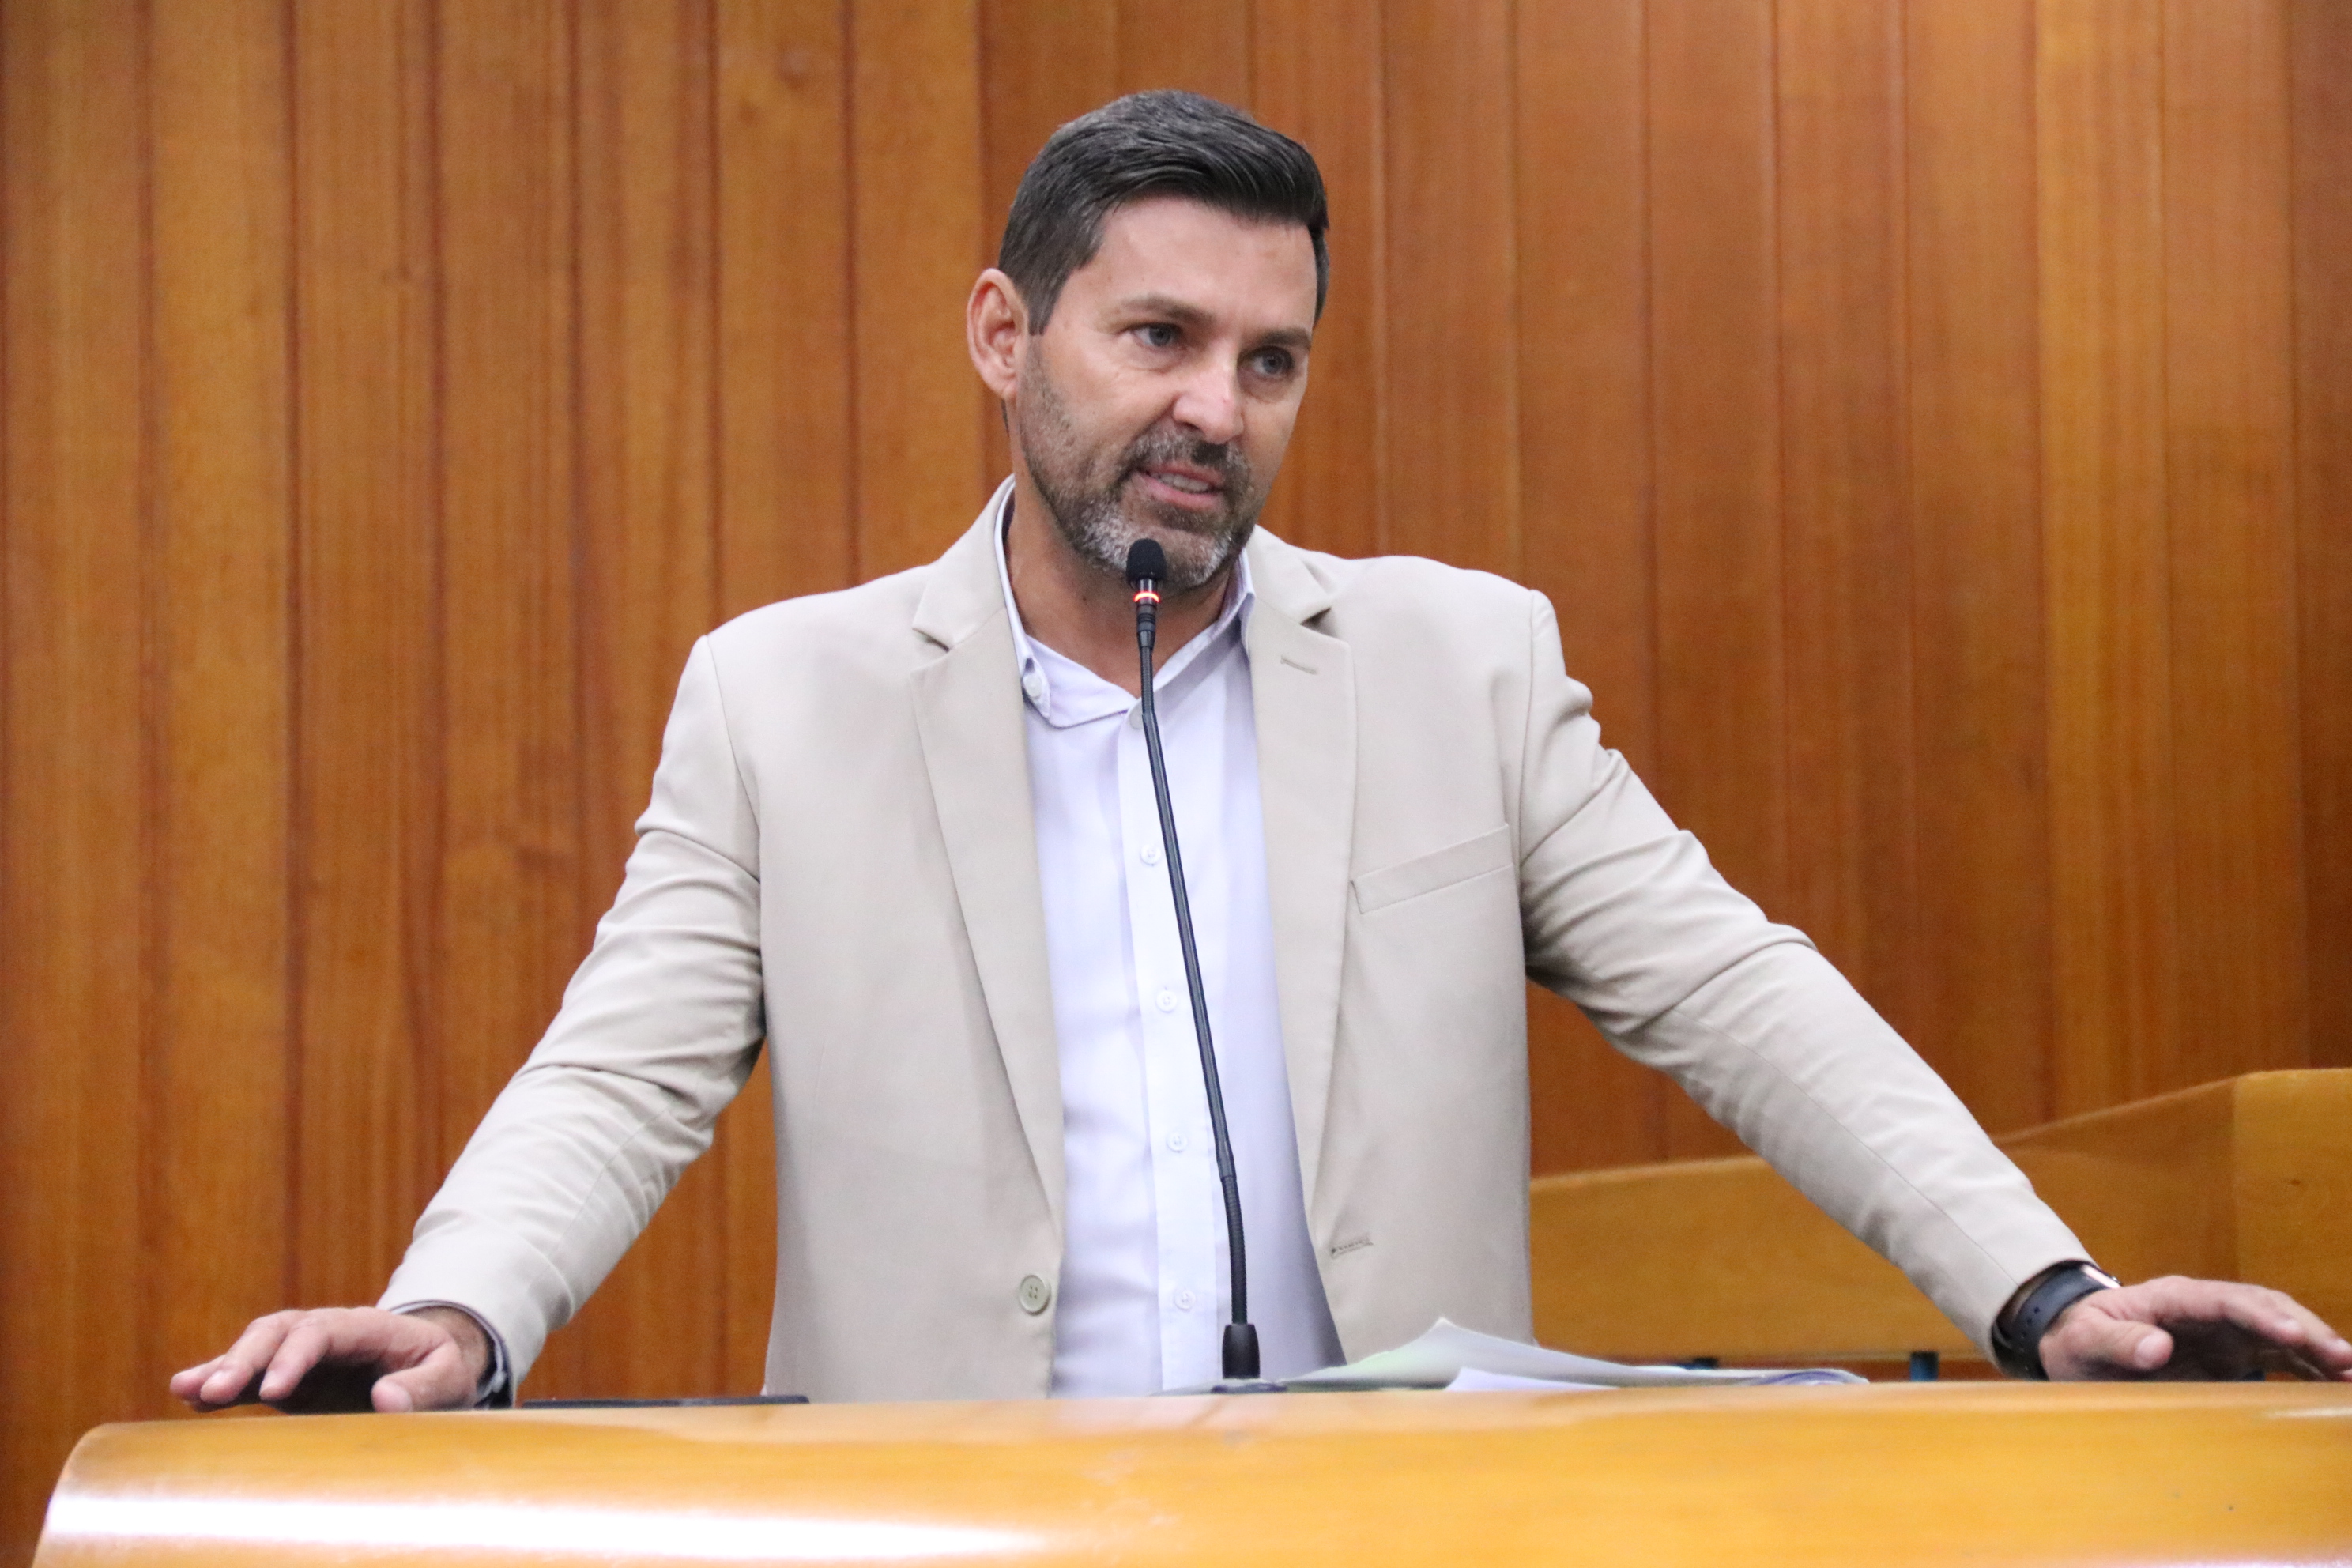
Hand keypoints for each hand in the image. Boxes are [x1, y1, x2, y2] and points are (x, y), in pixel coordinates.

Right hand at [170, 1306, 490, 1413]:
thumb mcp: (449, 1377)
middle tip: (215, 1391)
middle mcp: (327, 1333)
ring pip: (256, 1348)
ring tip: (185, 1390)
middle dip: (245, 1359)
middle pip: (278, 1333)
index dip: (295, 1357)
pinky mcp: (289, 1379)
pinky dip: (220, 1383)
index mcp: (367, 1326)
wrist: (431, 1371)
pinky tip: (188, 1395)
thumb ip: (424, 1387)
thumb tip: (386, 1399)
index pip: (322, 1332)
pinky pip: (251, 1376)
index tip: (276, 1390)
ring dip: (223, 1368)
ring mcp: (304, 1354)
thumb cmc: (442, 1371)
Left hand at [2039, 1276, 2351, 1381]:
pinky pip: (2278, 1356)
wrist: (2075, 1348)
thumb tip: (2157, 1347)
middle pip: (2264, 1309)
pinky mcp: (2232, 1354)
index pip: (2225, 1300)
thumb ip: (2116, 1341)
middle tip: (2342, 1359)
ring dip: (2316, 1347)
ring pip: (2279, 1331)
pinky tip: (2335, 1384)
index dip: (2259, 1315)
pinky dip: (2307, 1366)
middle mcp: (2205, 1309)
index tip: (2289, 1335)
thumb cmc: (2078, 1340)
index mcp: (2172, 1297)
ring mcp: (2222, 1330)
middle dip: (2304, 1330)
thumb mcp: (2084, 1341)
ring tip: (2350, 1372)